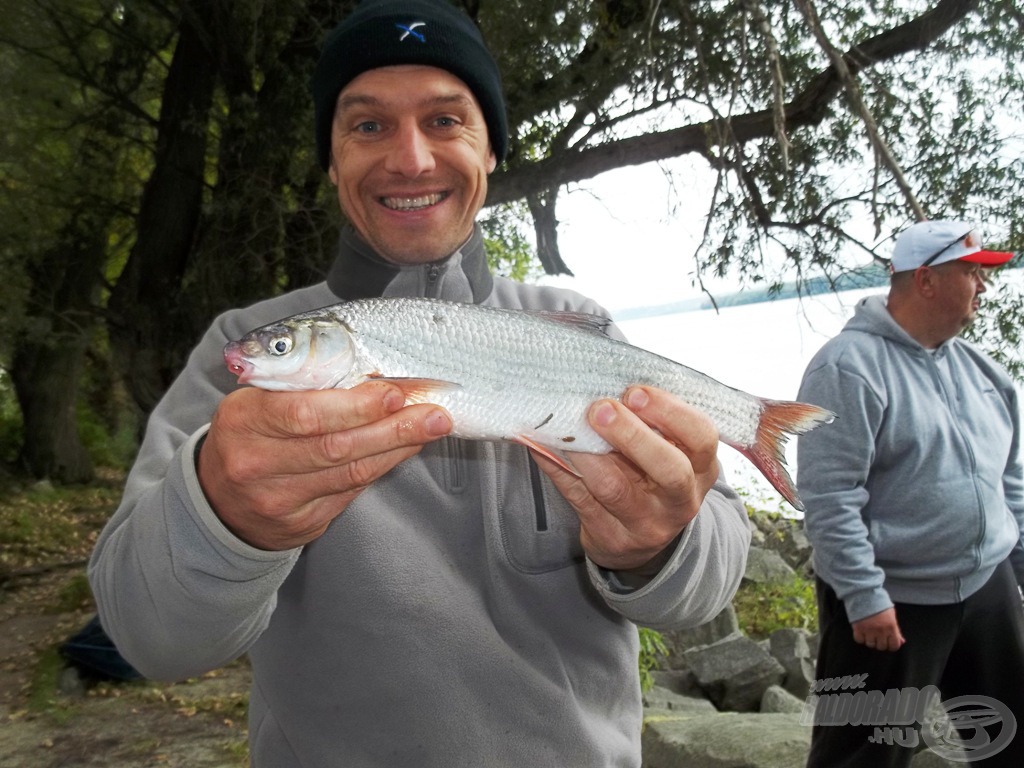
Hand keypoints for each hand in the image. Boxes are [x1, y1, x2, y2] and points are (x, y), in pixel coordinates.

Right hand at [197, 381, 451, 550]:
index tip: (394, 393)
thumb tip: (377, 381)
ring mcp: (277, 499)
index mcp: (243, 420)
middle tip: (433, 412)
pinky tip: (405, 448)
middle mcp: (255, 463)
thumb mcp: (259, 401)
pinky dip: (384, 466)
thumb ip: (307, 390)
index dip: (355, 405)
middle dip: (392, 427)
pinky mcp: (300, 523)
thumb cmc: (251, 435)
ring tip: (432, 426)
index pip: (305, 414)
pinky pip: (351, 491)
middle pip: (335, 446)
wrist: (221, 499)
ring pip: (350, 472)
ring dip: (398, 446)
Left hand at [533, 386, 719, 573]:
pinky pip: (578, 498)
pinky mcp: (610, 537)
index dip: (671, 412)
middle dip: (632, 434)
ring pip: (614, 488)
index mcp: (701, 469)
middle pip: (669, 469)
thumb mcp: (668, 454)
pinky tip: (540, 444)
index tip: (635, 392)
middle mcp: (681, 500)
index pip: (701, 437)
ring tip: (565, 426)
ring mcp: (646, 525)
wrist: (639, 543)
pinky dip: (556, 467)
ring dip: (586, 452)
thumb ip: (651, 424)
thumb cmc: (651, 479)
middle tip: (601, 409)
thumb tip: (604, 380)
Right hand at [852, 607, 904, 651]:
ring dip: (870, 640)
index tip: (888, 642)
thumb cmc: (879, 603)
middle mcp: (881, 631)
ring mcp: (869, 630)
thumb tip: (901, 641)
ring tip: (869, 633)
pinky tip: (862, 632)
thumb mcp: (891, 615)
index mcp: (891, 627)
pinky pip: (859, 640)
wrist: (864, 593)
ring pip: (870, 644)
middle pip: (881, 647)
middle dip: (880, 643)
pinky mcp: (858, 628)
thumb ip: (897, 630)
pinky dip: (860, 638)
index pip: (894, 646)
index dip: (891, 645)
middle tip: (878, 636)